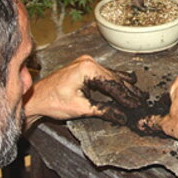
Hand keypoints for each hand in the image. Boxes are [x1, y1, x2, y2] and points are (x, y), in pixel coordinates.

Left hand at [24, 55, 147, 126]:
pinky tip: (127, 83)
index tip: (136, 105)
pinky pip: (104, 74)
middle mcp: (88, 61)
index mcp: (88, 68)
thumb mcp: (81, 108)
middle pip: (115, 78)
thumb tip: (122, 116)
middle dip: (129, 91)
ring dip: (124, 86)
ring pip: (111, 75)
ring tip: (138, 93)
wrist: (36, 98)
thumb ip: (104, 110)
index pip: (113, 84)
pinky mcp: (84, 66)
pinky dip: (115, 81)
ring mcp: (86, 62)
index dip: (127, 96)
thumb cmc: (53, 101)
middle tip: (142, 100)